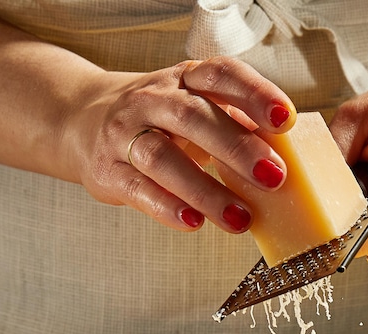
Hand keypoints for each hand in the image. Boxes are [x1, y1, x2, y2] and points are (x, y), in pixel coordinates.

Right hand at [64, 56, 296, 233]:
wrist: (82, 120)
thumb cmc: (157, 119)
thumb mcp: (194, 107)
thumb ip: (233, 123)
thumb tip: (285, 155)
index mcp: (185, 80)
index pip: (221, 75)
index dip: (254, 94)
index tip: (285, 119)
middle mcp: (153, 100)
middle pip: (195, 118)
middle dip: (237, 148)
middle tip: (273, 177)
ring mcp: (127, 134)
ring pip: (165, 159)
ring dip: (206, 191)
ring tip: (239, 218)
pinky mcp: (110, 170)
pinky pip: (139, 189)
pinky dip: (167, 207)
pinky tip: (193, 223)